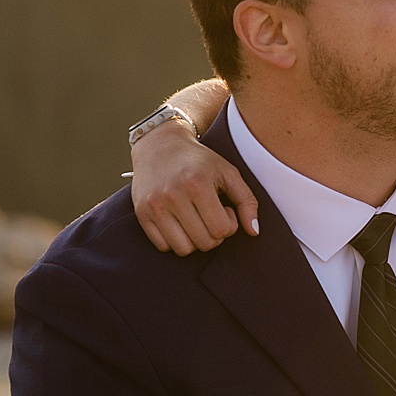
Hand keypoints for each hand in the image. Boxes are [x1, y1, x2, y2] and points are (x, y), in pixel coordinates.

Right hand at [132, 121, 258, 253]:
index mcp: (197, 184)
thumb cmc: (199, 161)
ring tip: (197, 221)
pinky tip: (180, 223)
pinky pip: (163, 246)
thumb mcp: (228, 173)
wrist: (160, 146)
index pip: (221, 229)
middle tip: (211, 216)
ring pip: (183, 249)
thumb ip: (247, 201)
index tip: (225, 209)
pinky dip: (175, 241)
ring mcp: (154, 206)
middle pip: (204, 242)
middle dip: (214, 235)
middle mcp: (173, 195)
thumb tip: (254, 231)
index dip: (229, 225)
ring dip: (195, 241)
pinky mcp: (141, 213)